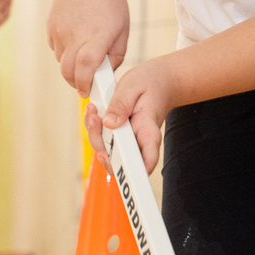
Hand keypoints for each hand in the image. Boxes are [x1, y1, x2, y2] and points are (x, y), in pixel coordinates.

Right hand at [47, 0, 130, 95]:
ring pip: (61, 62)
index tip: (88, 91)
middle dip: (75, 83)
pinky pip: (56, 49)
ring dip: (71, 67)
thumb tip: (105, 75)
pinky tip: (75, 39)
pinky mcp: (50, 27)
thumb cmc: (109, 0)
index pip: (86, 66)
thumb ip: (116, 54)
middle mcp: (76, 34)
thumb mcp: (123, 27)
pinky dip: (64, 52)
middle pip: (68, 71)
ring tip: (83, 55)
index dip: (86, 83)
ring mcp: (60, 30)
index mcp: (98, 34)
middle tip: (85, 84)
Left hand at [90, 55, 176, 173]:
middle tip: (95, 118)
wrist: (162, 80)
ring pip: (108, 152)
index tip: (127, 174)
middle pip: (119, 159)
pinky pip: (105, 141)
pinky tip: (93, 113)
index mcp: (149, 130)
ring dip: (94, 135)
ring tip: (92, 110)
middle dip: (100, 144)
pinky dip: (95, 130)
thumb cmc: (152, 82)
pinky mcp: (121, 136)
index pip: (148, 157)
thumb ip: (120, 104)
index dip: (137, 171)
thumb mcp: (133, 85)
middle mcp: (140, 140)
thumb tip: (108, 124)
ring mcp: (130, 140)